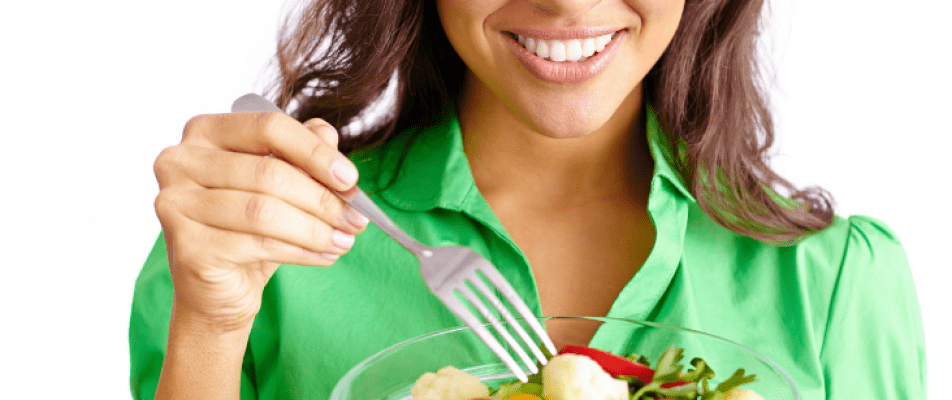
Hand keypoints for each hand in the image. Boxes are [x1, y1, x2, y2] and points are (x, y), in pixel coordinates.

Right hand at [153, 111, 368, 330]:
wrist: (216, 288)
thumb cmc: (247, 229)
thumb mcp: (281, 185)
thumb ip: (302, 154)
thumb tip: (329, 137)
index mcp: (205, 131)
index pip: (268, 126)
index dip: (315, 152)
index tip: (351, 178)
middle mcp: (180, 161)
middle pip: (270, 173)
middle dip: (323, 199)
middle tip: (357, 219)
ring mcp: (176, 203)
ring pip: (265, 212)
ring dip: (316, 229)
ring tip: (344, 240)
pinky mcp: (187, 246)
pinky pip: (258, 244)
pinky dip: (301, 251)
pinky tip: (324, 256)